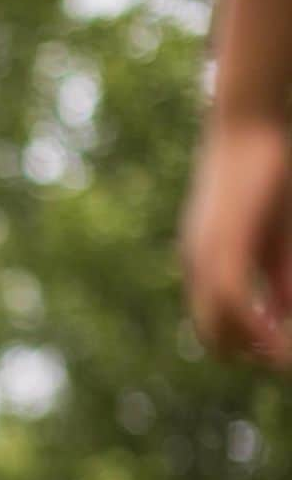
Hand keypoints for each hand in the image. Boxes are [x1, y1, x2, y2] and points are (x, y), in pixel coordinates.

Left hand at [180, 117, 291, 367]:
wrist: (248, 121)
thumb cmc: (267, 170)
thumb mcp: (273, 235)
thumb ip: (276, 278)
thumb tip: (282, 318)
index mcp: (204, 263)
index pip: (212, 325)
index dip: (243, 347)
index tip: (278, 349)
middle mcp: (198, 263)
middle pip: (210, 335)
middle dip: (248, 355)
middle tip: (283, 358)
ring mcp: (206, 254)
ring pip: (217, 324)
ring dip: (254, 347)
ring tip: (284, 355)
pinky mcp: (222, 241)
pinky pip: (230, 298)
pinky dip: (255, 324)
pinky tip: (279, 332)